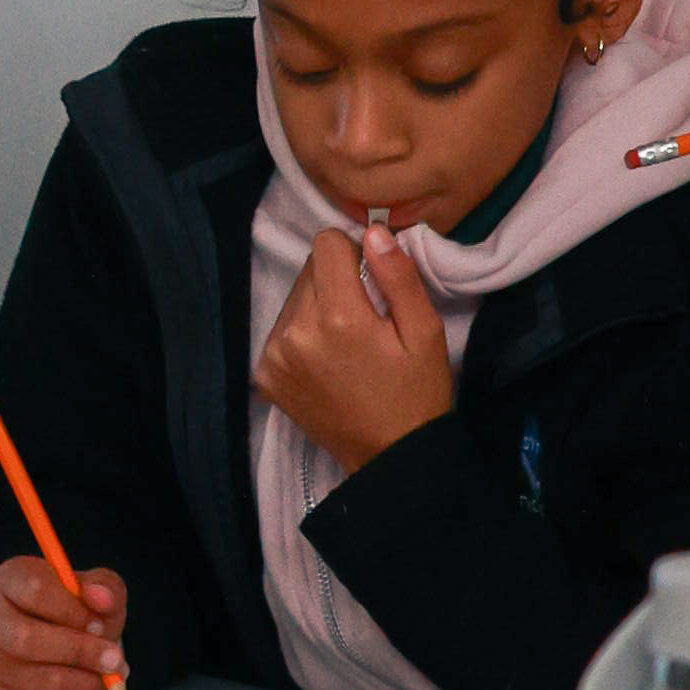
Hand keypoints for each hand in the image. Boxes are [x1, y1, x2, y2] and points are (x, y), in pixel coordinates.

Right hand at [0, 553, 130, 689]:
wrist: (52, 639)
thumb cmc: (75, 611)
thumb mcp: (97, 591)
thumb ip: (104, 589)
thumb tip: (100, 598)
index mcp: (10, 578)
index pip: (35, 590)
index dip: (73, 611)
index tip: (101, 626)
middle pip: (25, 639)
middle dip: (78, 653)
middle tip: (114, 660)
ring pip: (34, 680)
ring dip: (80, 683)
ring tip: (106, 679)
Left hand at [252, 221, 455, 474]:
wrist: (389, 458)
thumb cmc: (415, 393)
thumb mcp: (424, 332)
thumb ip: (398, 276)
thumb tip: (373, 231)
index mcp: (338, 316)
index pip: (326, 244)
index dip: (354, 255)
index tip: (372, 282)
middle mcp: (296, 332)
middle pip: (309, 270)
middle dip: (337, 282)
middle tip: (365, 319)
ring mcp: (274, 356)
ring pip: (294, 298)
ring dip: (318, 307)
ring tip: (346, 344)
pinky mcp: (265, 375)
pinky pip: (282, 330)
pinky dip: (302, 335)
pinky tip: (327, 361)